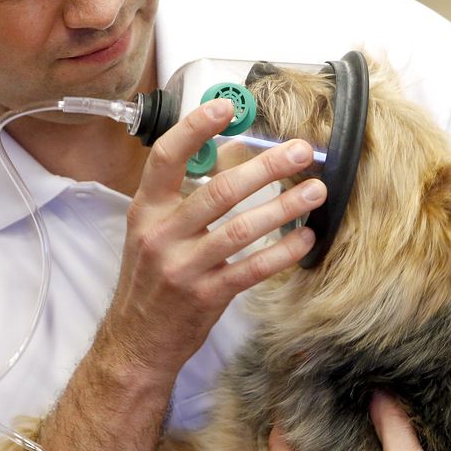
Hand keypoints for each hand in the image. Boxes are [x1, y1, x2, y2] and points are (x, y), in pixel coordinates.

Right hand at [107, 98, 326, 376]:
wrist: (136, 342)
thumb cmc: (149, 282)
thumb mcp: (149, 233)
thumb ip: (181, 198)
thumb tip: (229, 156)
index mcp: (145, 211)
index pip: (166, 158)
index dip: (195, 129)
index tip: (226, 108)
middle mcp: (161, 235)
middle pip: (218, 190)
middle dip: (265, 167)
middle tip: (299, 150)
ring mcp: (183, 267)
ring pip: (241, 229)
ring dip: (283, 207)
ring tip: (315, 190)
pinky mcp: (206, 296)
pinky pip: (252, 268)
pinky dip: (282, 252)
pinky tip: (304, 238)